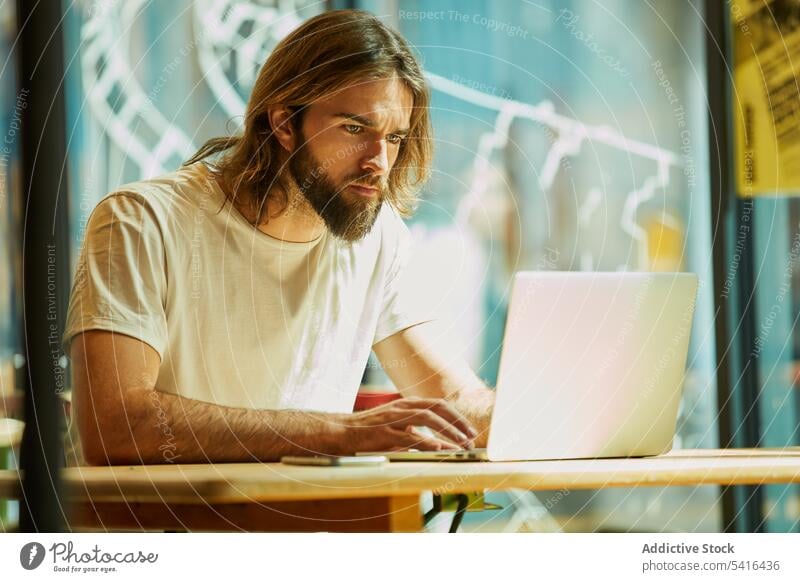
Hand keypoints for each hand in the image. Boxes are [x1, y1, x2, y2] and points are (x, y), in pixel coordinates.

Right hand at [341, 397, 477, 452]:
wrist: (342, 432)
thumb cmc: (371, 432)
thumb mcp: (397, 428)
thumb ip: (417, 433)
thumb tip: (440, 444)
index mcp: (408, 405)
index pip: (439, 405)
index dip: (457, 416)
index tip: (470, 430)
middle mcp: (403, 407)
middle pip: (437, 408)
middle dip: (457, 422)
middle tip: (471, 437)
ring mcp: (393, 419)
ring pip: (427, 418)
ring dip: (447, 431)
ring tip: (461, 443)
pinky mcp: (384, 433)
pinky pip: (408, 436)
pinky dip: (425, 441)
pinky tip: (438, 448)